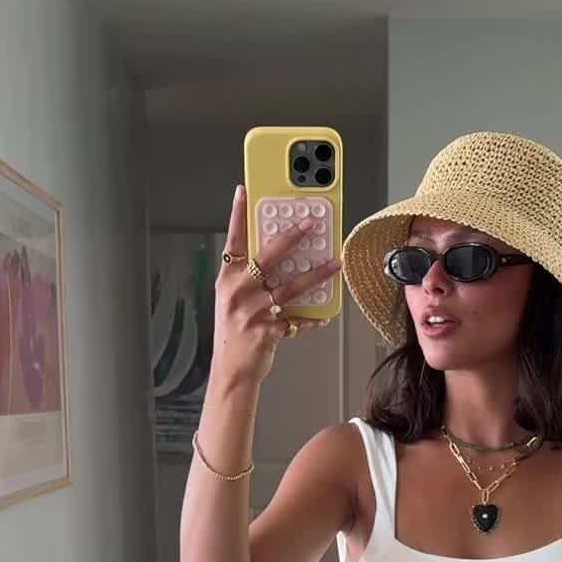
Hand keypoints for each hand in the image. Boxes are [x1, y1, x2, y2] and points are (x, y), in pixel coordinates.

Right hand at [212, 184, 340, 389]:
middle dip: (292, 237)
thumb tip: (278, 255)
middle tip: (311, 225)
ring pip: (291, 286)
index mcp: (228, 279)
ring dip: (315, 274)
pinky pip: (297, 319)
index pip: (233, 240)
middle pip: (268, 257)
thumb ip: (249, 277)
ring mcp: (254, 311)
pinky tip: (324, 315)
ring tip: (333, 264)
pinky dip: (311, 318)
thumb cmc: (233, 332)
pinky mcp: (268, 330)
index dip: (239, 214)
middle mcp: (239, 291)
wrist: (231, 369)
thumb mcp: (233, 299)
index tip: (245, 191)